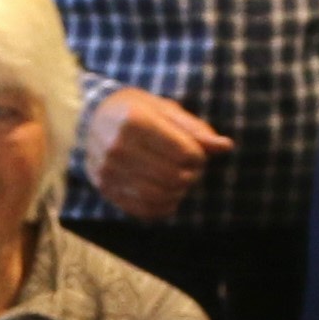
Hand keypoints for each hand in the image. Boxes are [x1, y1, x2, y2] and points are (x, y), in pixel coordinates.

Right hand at [80, 89, 232, 219]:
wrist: (92, 119)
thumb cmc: (135, 110)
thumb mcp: (164, 109)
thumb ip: (194, 129)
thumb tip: (226, 146)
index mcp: (134, 120)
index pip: (183, 152)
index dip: (199, 157)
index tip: (197, 153)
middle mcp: (117, 146)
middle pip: (173, 176)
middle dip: (191, 176)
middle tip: (191, 170)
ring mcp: (108, 170)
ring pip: (158, 196)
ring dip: (179, 193)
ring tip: (181, 182)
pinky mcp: (105, 188)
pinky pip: (142, 210)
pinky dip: (163, 208)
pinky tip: (169, 197)